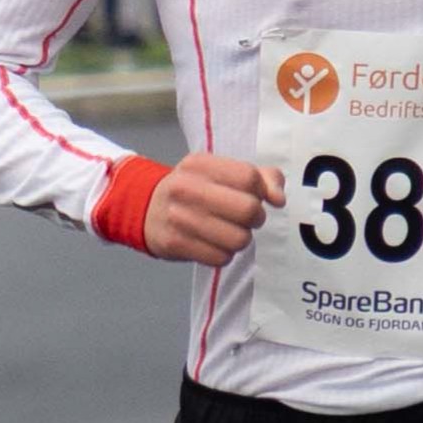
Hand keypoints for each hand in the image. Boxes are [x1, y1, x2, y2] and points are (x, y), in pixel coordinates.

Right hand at [122, 152, 280, 266]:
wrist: (144, 209)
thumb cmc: (193, 189)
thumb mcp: (219, 172)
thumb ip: (260, 177)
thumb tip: (278, 199)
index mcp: (199, 164)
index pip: (249, 177)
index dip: (261, 192)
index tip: (256, 197)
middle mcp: (186, 188)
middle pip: (248, 210)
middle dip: (256, 218)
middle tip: (247, 219)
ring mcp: (178, 217)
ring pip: (238, 239)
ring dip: (240, 239)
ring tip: (228, 231)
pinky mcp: (175, 244)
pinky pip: (221, 258)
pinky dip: (224, 254)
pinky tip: (213, 243)